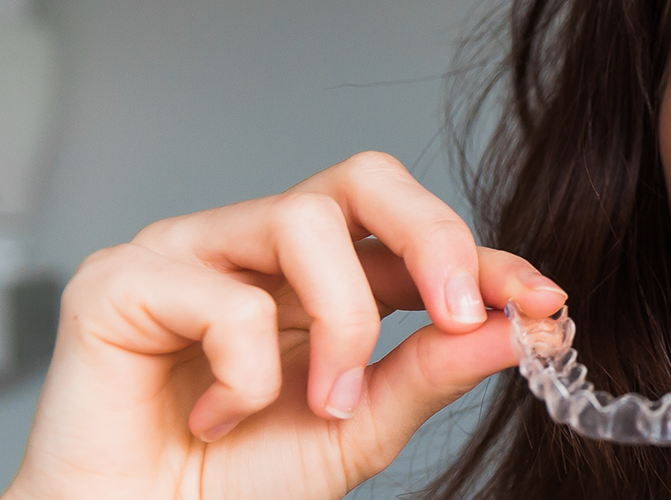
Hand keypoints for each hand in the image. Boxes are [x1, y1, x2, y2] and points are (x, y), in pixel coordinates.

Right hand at [2, 152, 564, 498]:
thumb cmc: (234, 481)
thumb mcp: (359, 429)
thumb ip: (431, 373)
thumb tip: (522, 330)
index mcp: (326, 279)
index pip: (419, 240)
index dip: (488, 262)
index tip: (547, 303)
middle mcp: (260, 249)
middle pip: (364, 178)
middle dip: (432, 236)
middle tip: (461, 312)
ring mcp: (192, 253)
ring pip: (303, 222)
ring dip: (339, 324)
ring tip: (319, 406)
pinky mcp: (122, 278)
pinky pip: (224, 297)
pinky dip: (247, 372)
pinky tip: (218, 415)